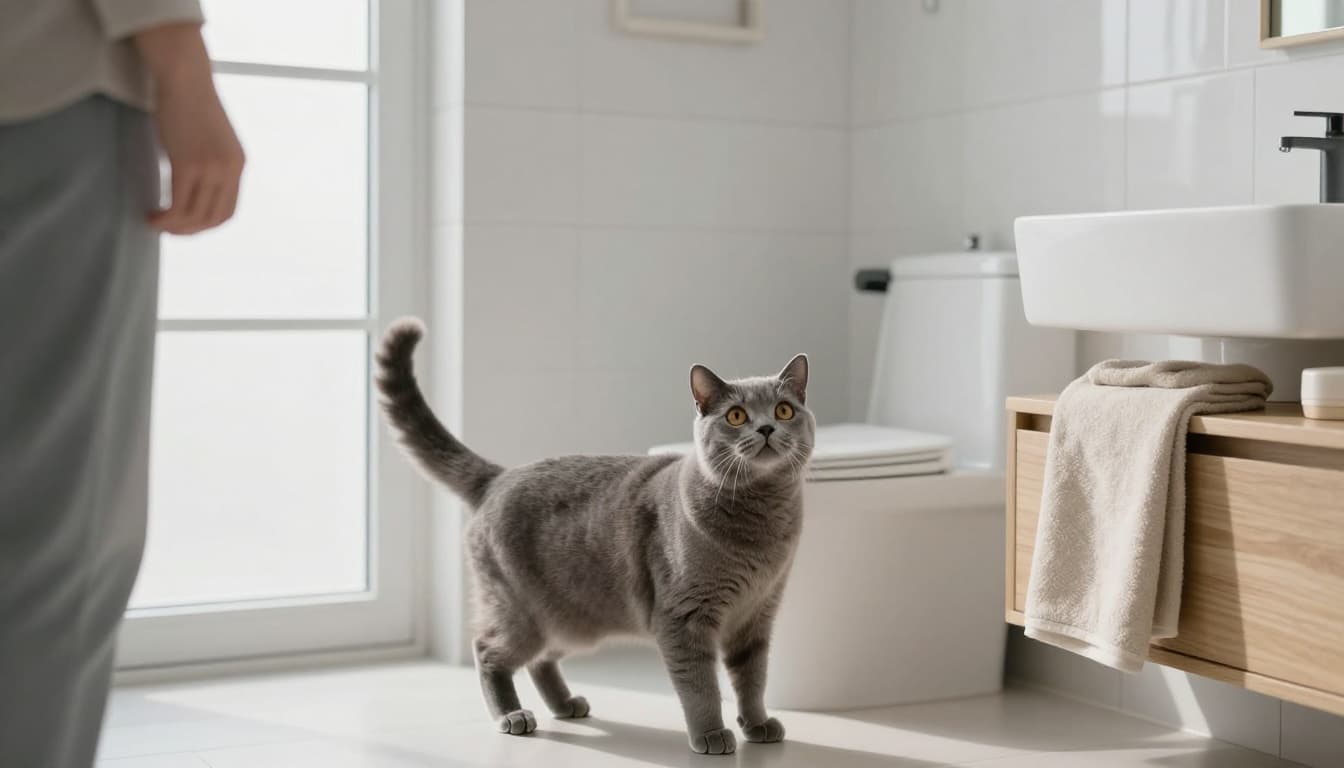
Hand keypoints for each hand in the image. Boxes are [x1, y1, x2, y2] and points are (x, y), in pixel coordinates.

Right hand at [134, 23, 244, 234]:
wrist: (184, 78)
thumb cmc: (190, 103)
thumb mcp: (211, 140)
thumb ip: (209, 164)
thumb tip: (192, 188)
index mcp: (238, 166)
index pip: (228, 211)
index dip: (206, 225)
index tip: (186, 225)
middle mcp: (229, 170)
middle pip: (212, 218)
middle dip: (188, 231)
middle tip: (166, 228)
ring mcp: (211, 169)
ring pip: (195, 216)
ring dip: (174, 227)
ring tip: (155, 221)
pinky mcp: (189, 165)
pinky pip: (179, 204)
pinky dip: (166, 217)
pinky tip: (153, 214)